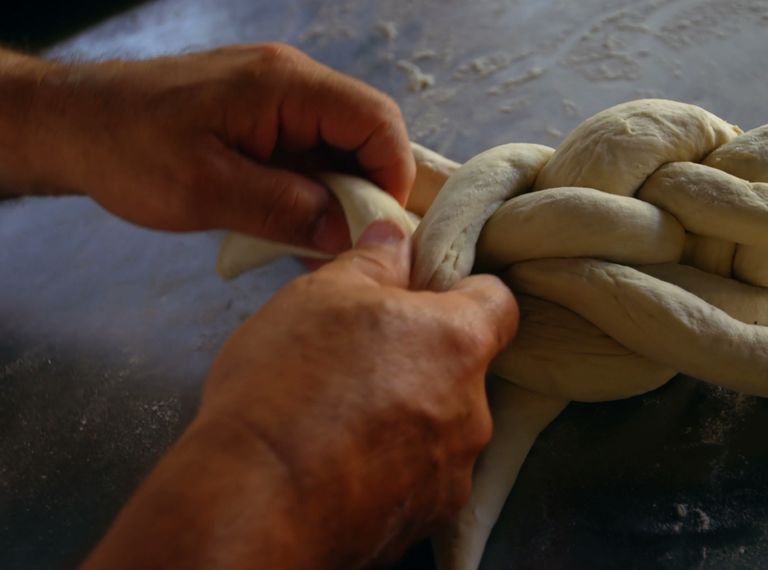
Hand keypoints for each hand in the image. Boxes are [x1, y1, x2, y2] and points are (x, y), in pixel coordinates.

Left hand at [12, 43, 413, 251]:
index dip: (391, 175)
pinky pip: (309, 147)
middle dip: (367, 188)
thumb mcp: (206, 192)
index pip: (376, 120)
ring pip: (340, 143)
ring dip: (338, 191)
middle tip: (350, 240)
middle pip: (365, 130)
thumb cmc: (127, 150)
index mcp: (283, 85)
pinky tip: (293, 221)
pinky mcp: (261, 114)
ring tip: (317, 237)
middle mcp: (289, 79)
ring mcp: (275, 94)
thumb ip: (284, 210)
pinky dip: (311, 186)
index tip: (377, 228)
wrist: (72, 123)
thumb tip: (347, 234)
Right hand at [84, 220, 518, 567]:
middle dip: (422, 357)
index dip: (462, 290)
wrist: (254, 505)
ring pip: (440, 424)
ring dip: (406, 414)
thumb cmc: (286, 388)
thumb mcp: (319, 296)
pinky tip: (337, 461)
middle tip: (358, 356)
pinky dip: (389, 466)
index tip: (419, 293)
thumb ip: (373, 261)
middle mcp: (473, 410)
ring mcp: (453, 471)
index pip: (498, 301)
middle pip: (464, 367)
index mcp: (459, 341)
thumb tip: (397, 237)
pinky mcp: (425, 518)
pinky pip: (418, 476)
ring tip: (337, 415)